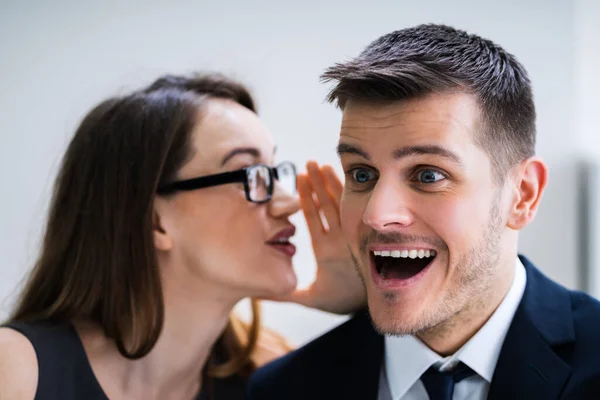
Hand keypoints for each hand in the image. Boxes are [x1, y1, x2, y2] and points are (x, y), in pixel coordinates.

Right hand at [268, 161, 365, 314]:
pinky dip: (346, 192)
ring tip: (322, 165)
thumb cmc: (340, 299)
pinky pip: (354, 208)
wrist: (374, 301)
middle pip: (326, 205)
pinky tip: (339, 176)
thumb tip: (254, 295)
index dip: (306, 196)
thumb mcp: (311, 299)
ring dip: (331, 183)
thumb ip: (283, 295)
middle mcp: (339, 240)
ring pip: (341, 204)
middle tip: (309, 163)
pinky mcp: (362, 231)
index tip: (300, 177)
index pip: (313, 218)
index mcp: (324, 252)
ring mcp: (352, 234)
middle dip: (317, 183)